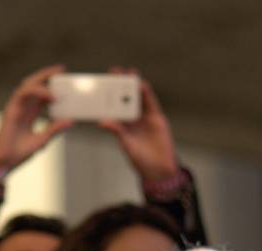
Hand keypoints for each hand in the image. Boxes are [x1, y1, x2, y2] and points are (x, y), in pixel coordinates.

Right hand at [0, 65, 73, 172]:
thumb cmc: (20, 152)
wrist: (5, 161)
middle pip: (34, 85)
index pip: (41, 94)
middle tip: (61, 69)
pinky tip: (49, 95)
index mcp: (29, 112)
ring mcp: (15, 107)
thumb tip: (71, 121)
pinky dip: (36, 92)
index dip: (51, 85)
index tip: (65, 78)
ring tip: (56, 77)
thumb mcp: (43, 139)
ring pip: (27, 85)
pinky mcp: (10, 109)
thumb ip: (55, 129)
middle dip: (46, 75)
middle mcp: (22, 107)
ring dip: (42, 79)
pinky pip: (22, 94)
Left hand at [98, 68, 179, 183]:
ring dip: (135, 85)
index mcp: (121, 125)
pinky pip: (151, 104)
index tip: (101, 83)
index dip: (108, 94)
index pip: (113, 106)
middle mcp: (132, 119)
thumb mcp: (126, 145)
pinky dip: (147, 94)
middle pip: (126, 98)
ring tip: (130, 72)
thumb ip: (117, 131)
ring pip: (139, 98)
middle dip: (121, 85)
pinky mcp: (157, 119)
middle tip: (115, 70)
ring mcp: (145, 118)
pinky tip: (143, 85)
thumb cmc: (140, 160)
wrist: (160, 169)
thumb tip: (102, 121)